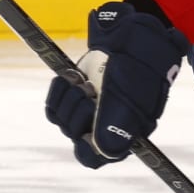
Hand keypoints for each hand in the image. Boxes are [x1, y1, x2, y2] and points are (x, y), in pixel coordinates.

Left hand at [44, 1, 188, 168]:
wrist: (135, 35)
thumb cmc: (139, 67)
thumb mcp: (129, 94)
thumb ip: (115, 123)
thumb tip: (100, 150)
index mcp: (124, 133)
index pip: (96, 156)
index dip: (86, 149)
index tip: (82, 134)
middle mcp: (105, 125)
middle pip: (75, 135)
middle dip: (78, 111)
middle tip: (91, 90)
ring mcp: (90, 109)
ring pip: (61, 120)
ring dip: (67, 98)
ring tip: (83, 81)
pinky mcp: (76, 94)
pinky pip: (54, 105)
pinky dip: (59, 90)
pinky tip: (72, 76)